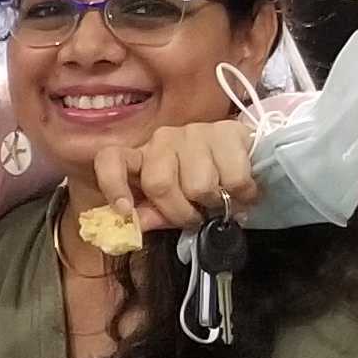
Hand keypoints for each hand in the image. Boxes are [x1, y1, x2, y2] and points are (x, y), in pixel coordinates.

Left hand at [91, 119, 261, 235]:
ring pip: (199, 185)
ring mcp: (194, 132)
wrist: (246, 162)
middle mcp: (162, 139)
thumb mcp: (171, 207)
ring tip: (221, 199)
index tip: (124, 209)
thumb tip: (135, 226)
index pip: (111, 159)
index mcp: (141, 157)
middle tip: (197, 217)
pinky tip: (243, 191)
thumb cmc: (201, 187)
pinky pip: (233, 178)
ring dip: (214, 202)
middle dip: (180, 212)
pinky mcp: (227, 131)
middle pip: (159, 183)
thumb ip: (151, 215)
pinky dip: (241, 194)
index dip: (113, 184)